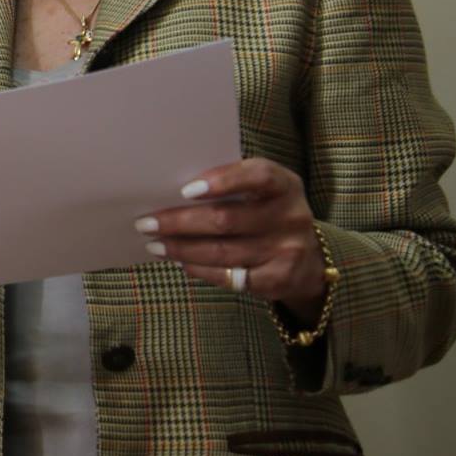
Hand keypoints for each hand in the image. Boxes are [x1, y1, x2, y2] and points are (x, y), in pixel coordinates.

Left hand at [138, 158, 327, 319]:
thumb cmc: (268, 213)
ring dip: (181, 249)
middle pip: (226, 219)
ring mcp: (287, 251)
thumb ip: (231, 185)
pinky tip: (180, 262)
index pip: (258, 175)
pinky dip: (200, 269)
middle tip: (145, 223)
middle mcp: (291, 216)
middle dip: (179, 222)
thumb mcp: (262, 192)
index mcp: (285, 185)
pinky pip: (230, 277)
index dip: (223, 181)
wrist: (311, 260)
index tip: (185, 190)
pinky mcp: (279, 280)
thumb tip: (170, 191)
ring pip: (222, 251)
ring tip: (154, 245)